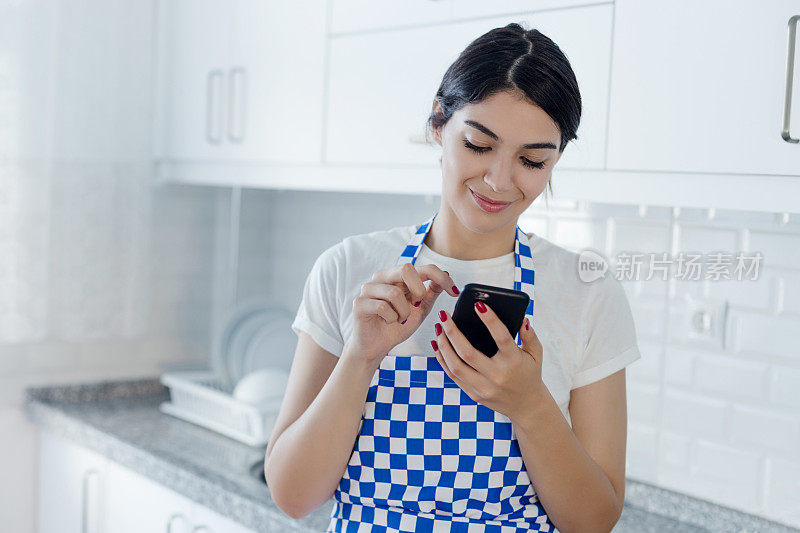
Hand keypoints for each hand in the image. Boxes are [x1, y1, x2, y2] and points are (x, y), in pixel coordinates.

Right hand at [344, 263, 458, 367]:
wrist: (376, 347)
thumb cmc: (397, 326)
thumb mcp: (420, 310)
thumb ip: (431, 293)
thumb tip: (447, 274)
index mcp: (397, 276)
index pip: (423, 267)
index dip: (440, 277)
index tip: (454, 291)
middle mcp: (382, 277)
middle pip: (406, 268)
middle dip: (418, 289)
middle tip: (417, 305)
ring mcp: (368, 288)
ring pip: (395, 292)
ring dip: (404, 312)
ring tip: (400, 319)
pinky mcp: (359, 303)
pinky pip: (382, 307)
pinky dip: (390, 319)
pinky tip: (387, 322)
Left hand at [431, 302, 546, 420]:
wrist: (527, 406)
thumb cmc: (530, 374)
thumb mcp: (536, 354)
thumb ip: (530, 335)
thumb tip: (522, 318)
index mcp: (514, 362)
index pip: (501, 337)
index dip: (490, 320)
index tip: (479, 305)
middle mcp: (497, 376)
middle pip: (468, 353)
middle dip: (452, 332)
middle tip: (444, 315)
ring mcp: (484, 388)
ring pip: (456, 366)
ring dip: (443, 345)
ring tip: (438, 328)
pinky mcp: (474, 395)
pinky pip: (453, 376)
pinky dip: (443, 359)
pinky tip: (438, 345)